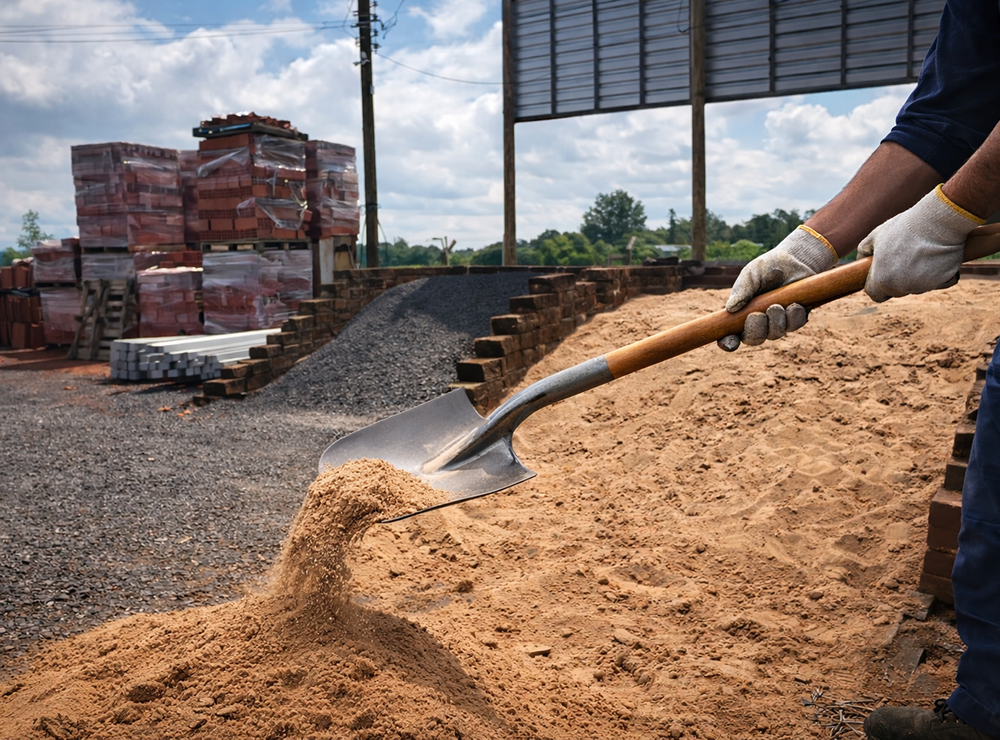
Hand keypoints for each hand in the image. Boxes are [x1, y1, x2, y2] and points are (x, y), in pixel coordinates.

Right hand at [718, 225, 837, 351]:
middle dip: (755, 330)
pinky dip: (793, 317)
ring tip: (776, 305)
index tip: (730, 342)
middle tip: (757, 314)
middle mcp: (759, 322)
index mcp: (741, 314)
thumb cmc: (767, 267)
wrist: (794, 259)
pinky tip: (794, 304)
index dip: (728, 342)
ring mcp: (777, 321)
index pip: (731, 335)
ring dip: (774, 322)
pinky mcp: (796, 318)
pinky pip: (793, 326)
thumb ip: (741, 291)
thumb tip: (730, 308)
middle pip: (753, 339)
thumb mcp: (751, 275)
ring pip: (774, 334)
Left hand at [858, 185, 982, 302]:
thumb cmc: (905, 228)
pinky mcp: (944, 282)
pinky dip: (940, 272)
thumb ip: (864, 251)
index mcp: (882, 280)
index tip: (880, 275)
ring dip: (919, 275)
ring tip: (922, 251)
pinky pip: (940, 281)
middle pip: (897, 291)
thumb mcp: (876, 236)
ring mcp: (924, 286)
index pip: (875, 295)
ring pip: (918, 286)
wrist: (938, 222)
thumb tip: (860, 261)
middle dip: (898, 279)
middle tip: (904, 256)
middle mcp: (902, 288)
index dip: (876, 285)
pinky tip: (938, 255)